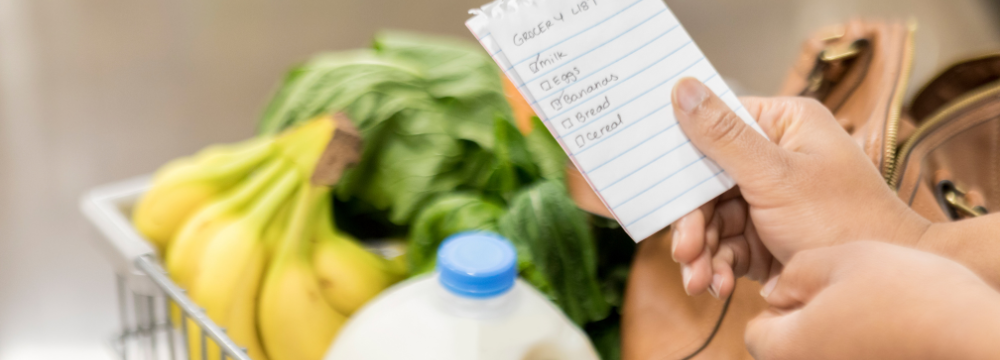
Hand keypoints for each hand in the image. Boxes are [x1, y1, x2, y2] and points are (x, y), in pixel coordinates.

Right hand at [668, 78, 928, 297]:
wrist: (879, 289)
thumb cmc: (844, 219)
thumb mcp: (775, 175)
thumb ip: (723, 136)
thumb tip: (682, 88)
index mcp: (784, 125)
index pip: (716, 127)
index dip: (684, 156)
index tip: (659, 184)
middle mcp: (775, 158)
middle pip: (707, 182)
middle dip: (693, 223)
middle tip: (684, 250)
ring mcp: (769, 200)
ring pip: (712, 220)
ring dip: (702, 252)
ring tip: (698, 280)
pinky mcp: (766, 237)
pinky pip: (726, 247)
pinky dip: (717, 266)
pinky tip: (715, 285)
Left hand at [745, 241, 999, 358]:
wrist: (979, 337)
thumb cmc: (910, 294)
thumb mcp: (842, 259)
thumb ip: (795, 273)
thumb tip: (775, 292)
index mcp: (788, 350)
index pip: (755, 333)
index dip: (779, 304)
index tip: (813, 286)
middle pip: (786, 350)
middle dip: (805, 322)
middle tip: (845, 294)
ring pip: (821, 355)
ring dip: (834, 335)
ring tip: (873, 310)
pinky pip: (851, 359)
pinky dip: (860, 348)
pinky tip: (891, 330)